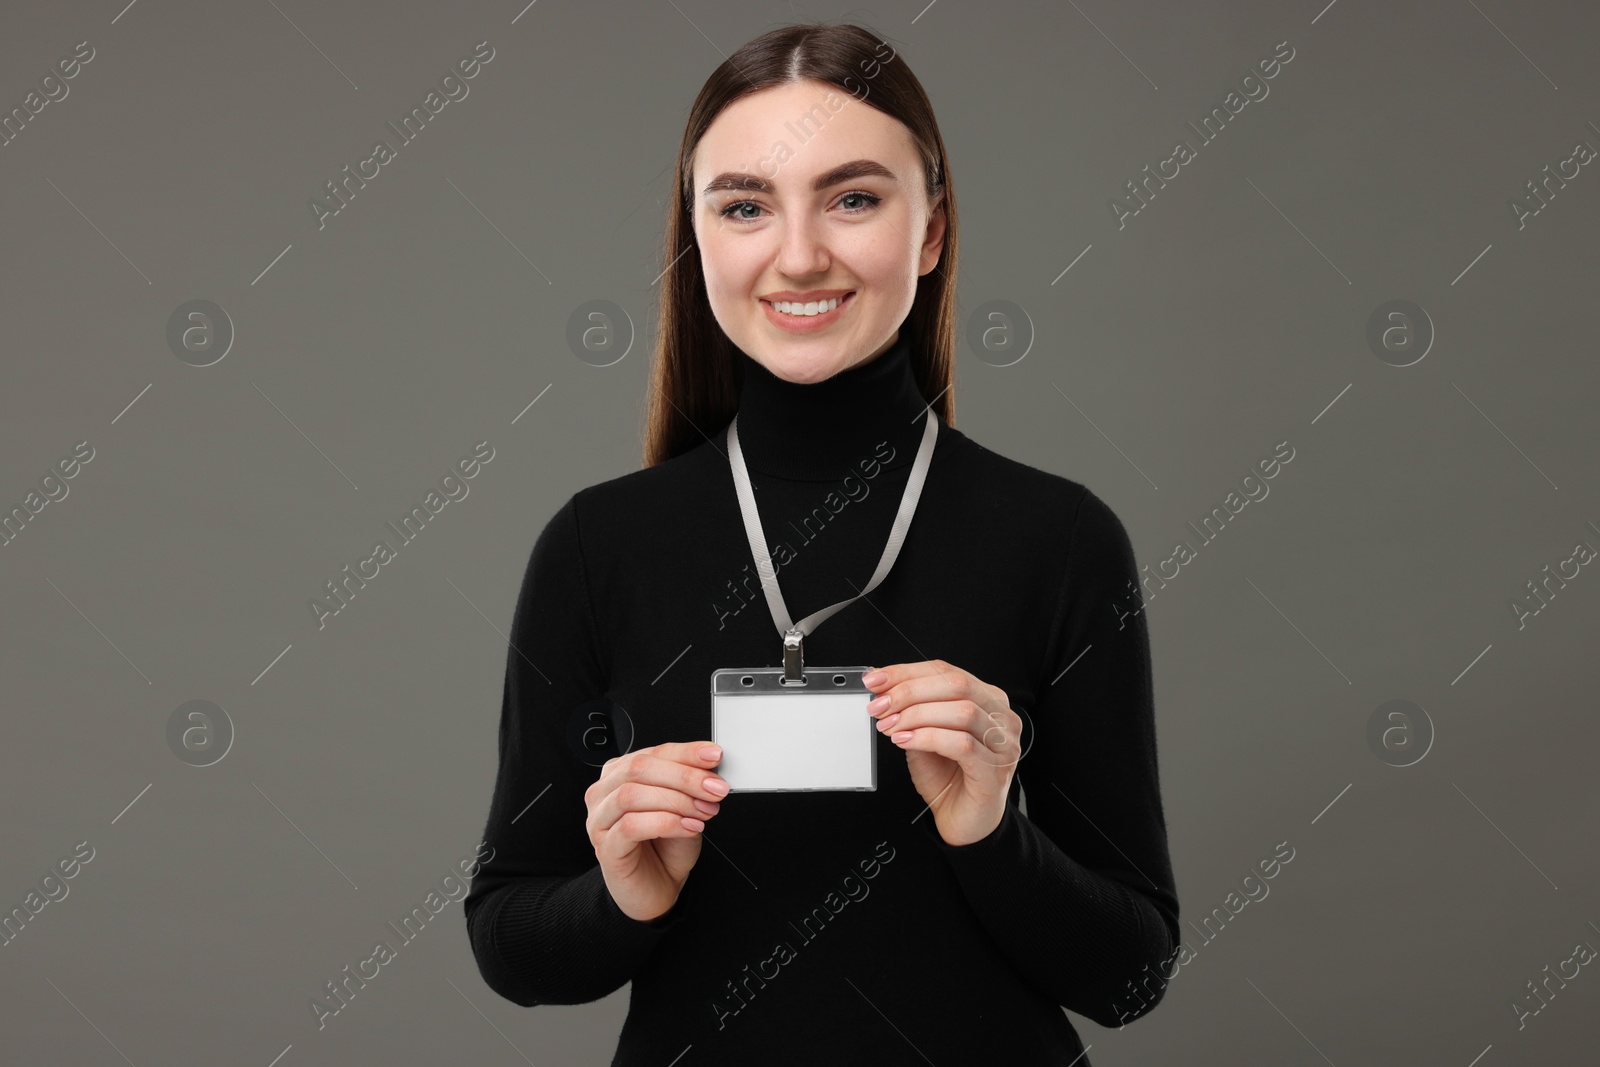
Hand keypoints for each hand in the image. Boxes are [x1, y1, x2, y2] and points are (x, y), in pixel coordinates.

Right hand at [584, 741, 728, 922]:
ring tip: (703, 811)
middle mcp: (605, 793)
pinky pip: (631, 826)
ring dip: (676, 800)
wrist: (656, 888)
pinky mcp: (605, 847)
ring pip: (631, 795)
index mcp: (620, 774)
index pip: (653, 752)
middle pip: (639, 768)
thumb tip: (710, 766)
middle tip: (714, 788)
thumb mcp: (684, 807)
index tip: (714, 756)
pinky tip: (688, 827)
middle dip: (684, 776)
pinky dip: (666, 823)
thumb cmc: (665, 847)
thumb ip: (690, 784)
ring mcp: (600, 820)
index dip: (686, 752)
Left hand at [863, 660, 1021, 846]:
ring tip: (890, 727)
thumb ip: (911, 710)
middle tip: (880, 706)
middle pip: (956, 686)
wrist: (964, 822)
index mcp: (987, 699)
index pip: (947, 672)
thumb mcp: (923, 735)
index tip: (875, 680)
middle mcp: (1001, 717)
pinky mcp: (995, 771)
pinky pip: (962, 744)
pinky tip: (905, 742)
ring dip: (917, 716)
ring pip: (962, 711)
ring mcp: (1003, 743)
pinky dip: (928, 738)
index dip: (907, 672)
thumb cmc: (949, 778)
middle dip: (910, 692)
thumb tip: (881, 684)